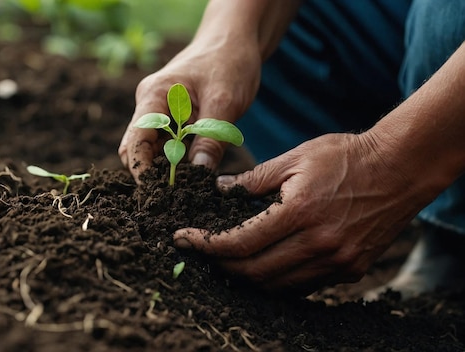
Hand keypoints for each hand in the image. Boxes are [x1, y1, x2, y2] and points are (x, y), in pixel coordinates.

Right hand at [118, 36, 260, 182]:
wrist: (235, 41)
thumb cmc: (229, 61)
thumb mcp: (225, 101)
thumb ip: (210, 138)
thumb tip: (199, 175)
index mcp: (154, 96)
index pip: (135, 141)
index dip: (142, 170)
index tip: (160, 192)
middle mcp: (149, 105)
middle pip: (136, 149)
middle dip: (150, 173)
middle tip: (175, 196)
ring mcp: (158, 111)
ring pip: (150, 149)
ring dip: (164, 168)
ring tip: (185, 188)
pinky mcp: (171, 118)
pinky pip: (165, 144)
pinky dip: (175, 160)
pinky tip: (191, 172)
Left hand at [173, 132, 428, 293]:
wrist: (400, 169)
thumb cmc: (346, 156)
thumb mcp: (296, 157)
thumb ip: (254, 179)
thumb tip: (218, 191)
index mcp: (299, 212)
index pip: (239, 243)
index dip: (205, 244)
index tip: (183, 239)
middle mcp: (318, 244)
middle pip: (253, 272)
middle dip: (220, 265)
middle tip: (202, 250)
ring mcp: (336, 262)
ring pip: (276, 285)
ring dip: (246, 276)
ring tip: (228, 260)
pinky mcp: (349, 270)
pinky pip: (302, 286)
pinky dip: (276, 279)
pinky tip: (264, 264)